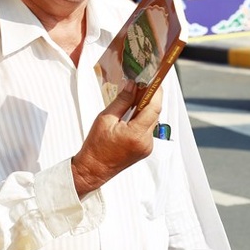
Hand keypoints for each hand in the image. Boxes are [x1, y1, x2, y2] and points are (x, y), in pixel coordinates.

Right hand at [71, 82, 162, 197]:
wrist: (94, 168)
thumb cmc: (96, 146)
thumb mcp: (106, 118)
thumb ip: (122, 101)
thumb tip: (132, 86)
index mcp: (135, 134)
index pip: (154, 108)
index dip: (156, 92)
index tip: (154, 81)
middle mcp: (145, 142)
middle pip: (155, 113)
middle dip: (150, 98)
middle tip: (142, 85)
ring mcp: (147, 147)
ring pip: (153, 121)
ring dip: (146, 108)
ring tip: (134, 98)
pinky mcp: (145, 149)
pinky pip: (148, 129)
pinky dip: (143, 119)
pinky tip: (133, 114)